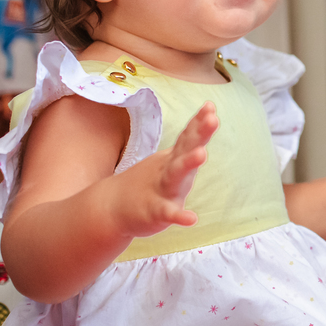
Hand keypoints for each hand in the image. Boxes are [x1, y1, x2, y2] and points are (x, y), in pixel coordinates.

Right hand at [106, 102, 217, 237]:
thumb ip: (191, 140)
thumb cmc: (152, 181)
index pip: (188, 137)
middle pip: (185, 150)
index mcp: (174, 158)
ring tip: (202, 154)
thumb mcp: (172, 160)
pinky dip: (180, 216)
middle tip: (213, 120)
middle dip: (199, 135)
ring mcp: (161, 190)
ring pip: (176, 176)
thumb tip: (210, 115)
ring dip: (189, 164)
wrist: (112, 208)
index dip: (199, 122)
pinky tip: (191, 219)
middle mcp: (169, 170)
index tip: (210, 106)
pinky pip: (169, 213)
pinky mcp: (156, 212)